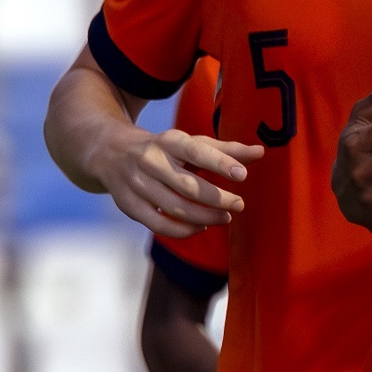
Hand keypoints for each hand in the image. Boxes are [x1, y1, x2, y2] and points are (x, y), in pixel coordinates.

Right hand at [92, 122, 262, 237]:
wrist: (111, 152)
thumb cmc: (164, 149)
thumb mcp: (191, 143)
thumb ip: (226, 150)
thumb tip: (260, 152)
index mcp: (169, 141)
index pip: (196, 151)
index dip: (220, 163)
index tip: (243, 175)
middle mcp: (150, 161)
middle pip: (187, 186)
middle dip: (217, 198)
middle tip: (239, 204)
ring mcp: (136, 184)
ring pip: (174, 208)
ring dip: (204, 217)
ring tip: (225, 218)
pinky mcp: (128, 204)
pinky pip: (158, 224)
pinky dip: (183, 230)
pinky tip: (201, 227)